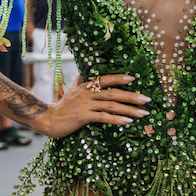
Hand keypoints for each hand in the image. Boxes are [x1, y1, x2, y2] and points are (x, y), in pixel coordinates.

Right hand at [29, 74, 149, 138]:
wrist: (48, 119)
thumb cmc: (62, 106)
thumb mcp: (71, 91)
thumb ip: (79, 82)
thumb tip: (83, 73)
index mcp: (86, 85)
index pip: (105, 79)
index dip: (119, 78)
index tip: (134, 78)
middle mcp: (87, 93)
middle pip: (113, 92)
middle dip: (132, 95)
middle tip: (147, 99)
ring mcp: (85, 104)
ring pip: (111, 105)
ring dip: (129, 109)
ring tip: (143, 113)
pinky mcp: (83, 116)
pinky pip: (103, 117)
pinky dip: (117, 119)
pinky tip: (128, 122)